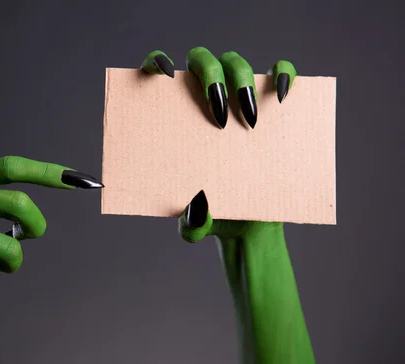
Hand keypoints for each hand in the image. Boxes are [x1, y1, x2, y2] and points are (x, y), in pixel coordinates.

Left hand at [140, 48, 296, 241]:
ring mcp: (237, 98)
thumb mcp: (195, 226)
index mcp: (174, 119)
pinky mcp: (271, 104)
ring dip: (243, 81)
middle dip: (211, 78)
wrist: (248, 226)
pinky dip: (284, 75)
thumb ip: (190, 223)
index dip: (155, 62)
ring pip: (236, 63)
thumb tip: (198, 206)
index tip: (164, 74)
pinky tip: (283, 96)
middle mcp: (204, 100)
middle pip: (202, 61)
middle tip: (220, 117)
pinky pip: (280, 73)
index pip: (156, 72)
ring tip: (251, 120)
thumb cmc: (213, 215)